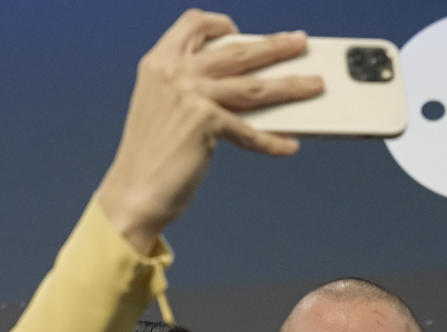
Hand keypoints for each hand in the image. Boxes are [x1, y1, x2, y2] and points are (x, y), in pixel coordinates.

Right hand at [97, 9, 322, 252]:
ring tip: (313, 85)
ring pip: (254, 86)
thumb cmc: (148, 158)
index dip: (218, 24)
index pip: (192, 25)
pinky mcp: (205, 121)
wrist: (132, 193)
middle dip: (275, 46)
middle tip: (300, 43)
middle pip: (237, 52)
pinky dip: (272, 141)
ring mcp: (190, 94)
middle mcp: (174, 73)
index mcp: (158, 64)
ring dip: (291, 86)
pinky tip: (288, 145)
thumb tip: (240, 85)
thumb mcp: (161, 109)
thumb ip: (189, 89)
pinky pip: (250, 130)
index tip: (238, 31)